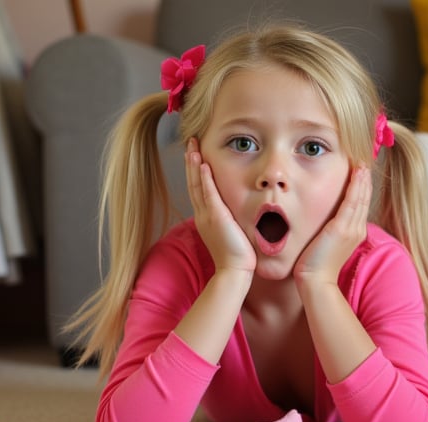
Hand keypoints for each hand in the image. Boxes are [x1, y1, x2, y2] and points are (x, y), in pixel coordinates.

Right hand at [185, 138, 256, 273]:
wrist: (234, 270)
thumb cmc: (237, 256)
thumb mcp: (231, 233)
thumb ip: (230, 220)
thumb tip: (237, 212)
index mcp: (205, 218)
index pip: (198, 189)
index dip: (195, 171)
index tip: (195, 155)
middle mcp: (203, 214)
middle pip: (193, 182)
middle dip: (191, 162)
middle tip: (190, 143)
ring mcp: (207, 215)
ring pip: (197, 184)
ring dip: (195, 164)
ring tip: (193, 147)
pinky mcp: (216, 217)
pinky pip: (208, 193)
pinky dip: (205, 178)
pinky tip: (203, 164)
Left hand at [294, 165, 371, 287]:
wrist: (315, 281)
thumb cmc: (314, 265)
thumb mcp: (325, 243)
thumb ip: (327, 230)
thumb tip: (321, 220)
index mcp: (354, 232)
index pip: (360, 205)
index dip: (361, 188)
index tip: (360, 172)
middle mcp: (356, 229)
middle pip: (364, 198)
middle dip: (365, 180)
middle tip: (364, 161)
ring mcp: (351, 229)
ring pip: (360, 197)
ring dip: (362, 178)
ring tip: (363, 162)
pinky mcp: (342, 228)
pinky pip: (352, 201)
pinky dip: (356, 186)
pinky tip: (358, 172)